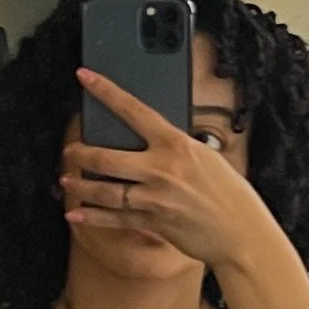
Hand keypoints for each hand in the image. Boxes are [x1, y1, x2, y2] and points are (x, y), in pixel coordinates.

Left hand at [64, 69, 276, 274]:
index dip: (106, 91)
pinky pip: (113, 219)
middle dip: (80, 154)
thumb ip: (174, 147)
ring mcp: (154, 197)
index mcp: (175, 144)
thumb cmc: (228, 192)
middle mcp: (161, 168)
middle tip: (70, 151)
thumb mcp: (204, 156)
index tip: (85, 77)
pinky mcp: (152, 222)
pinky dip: (91, 216)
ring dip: (80, 185)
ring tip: (67, 179)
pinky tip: (75, 212)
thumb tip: (150, 138)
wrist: (241, 231)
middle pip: (106, 157)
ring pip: (104, 190)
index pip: (133, 110)